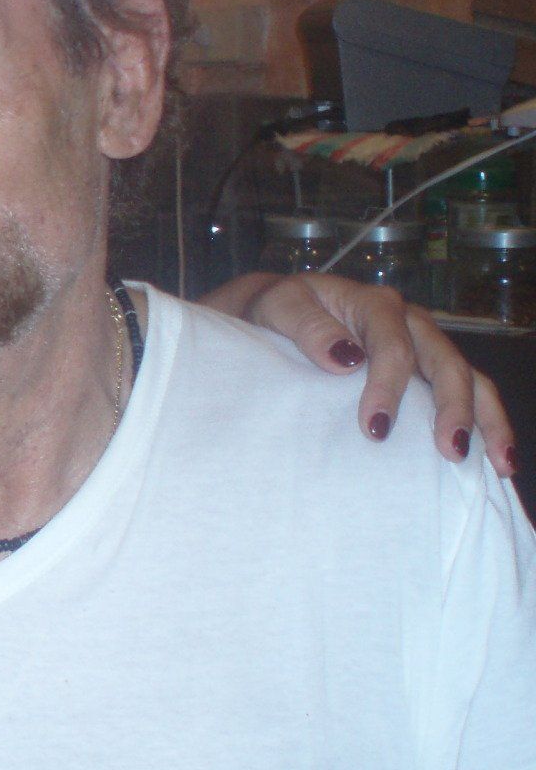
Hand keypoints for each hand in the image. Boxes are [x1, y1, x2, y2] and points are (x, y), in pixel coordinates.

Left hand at [207, 272, 514, 475]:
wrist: (272, 313)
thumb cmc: (275, 311)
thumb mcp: (278, 307)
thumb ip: (306, 326)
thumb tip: (346, 357)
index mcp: (374, 305)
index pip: (392, 347)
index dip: (388, 387)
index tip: (375, 429)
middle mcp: (408, 323)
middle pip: (445, 363)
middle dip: (453, 408)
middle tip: (450, 451)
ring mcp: (422, 346)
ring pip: (468, 378)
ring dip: (486, 420)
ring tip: (499, 464)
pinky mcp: (425, 370)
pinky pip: (466, 392)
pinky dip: (484, 424)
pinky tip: (496, 461)